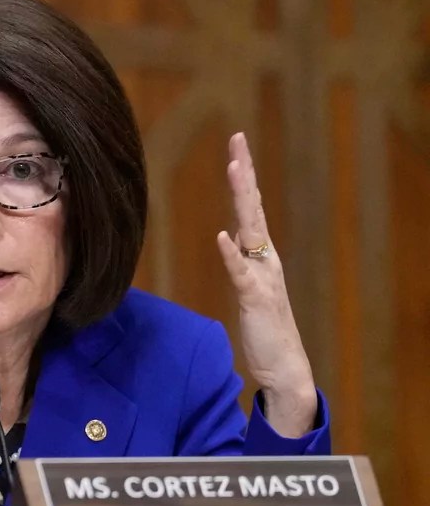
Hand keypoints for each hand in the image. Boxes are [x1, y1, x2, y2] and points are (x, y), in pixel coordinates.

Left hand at [216, 133, 316, 435]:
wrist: (283, 366)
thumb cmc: (264, 327)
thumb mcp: (249, 286)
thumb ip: (241, 261)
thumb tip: (230, 238)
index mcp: (261, 255)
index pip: (250, 208)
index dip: (243, 178)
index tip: (236, 146)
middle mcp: (265, 259)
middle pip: (252, 208)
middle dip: (244, 174)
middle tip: (238, 140)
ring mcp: (263, 277)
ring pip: (250, 231)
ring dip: (242, 200)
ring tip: (234, 170)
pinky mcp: (256, 299)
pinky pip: (241, 274)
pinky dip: (231, 256)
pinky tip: (222, 237)